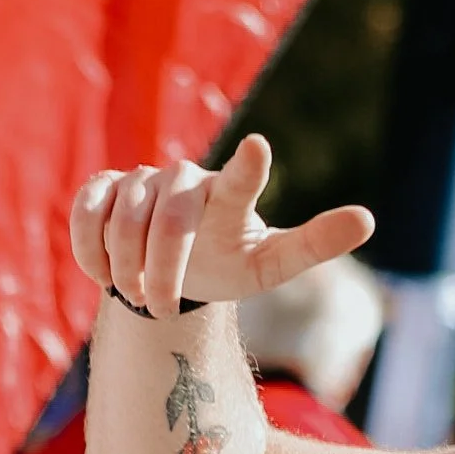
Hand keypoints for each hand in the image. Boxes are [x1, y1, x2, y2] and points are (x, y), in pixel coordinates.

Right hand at [71, 133, 373, 317]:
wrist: (179, 267)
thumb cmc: (231, 262)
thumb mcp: (272, 263)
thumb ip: (314, 244)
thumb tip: (368, 219)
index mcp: (230, 196)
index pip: (241, 183)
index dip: (248, 169)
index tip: (259, 148)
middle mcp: (186, 179)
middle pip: (172, 220)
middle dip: (164, 269)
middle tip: (162, 305)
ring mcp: (142, 180)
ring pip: (123, 220)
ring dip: (126, 267)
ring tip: (141, 295)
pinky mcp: (103, 188)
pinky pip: (86, 213)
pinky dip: (90, 249)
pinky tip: (104, 275)